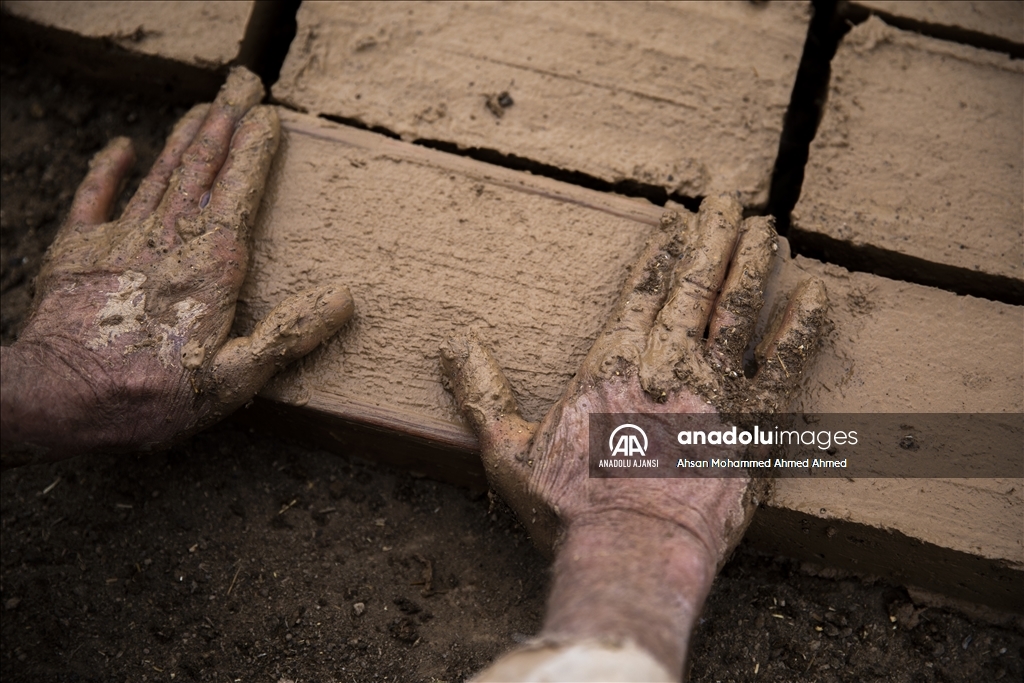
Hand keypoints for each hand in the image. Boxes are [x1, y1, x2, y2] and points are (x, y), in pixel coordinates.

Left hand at [1, 68, 352, 466]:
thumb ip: (288, 334)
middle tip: (243, 84)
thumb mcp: (235, 379)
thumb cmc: (150, 395)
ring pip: (160, 173)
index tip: (269, 113)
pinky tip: (122, 146)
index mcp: (212, 265)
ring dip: (185, 137)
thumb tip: (342, 298)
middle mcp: (170, 239)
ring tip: (206, 106)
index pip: (240, 191)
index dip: (256, 149)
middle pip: (203, 168)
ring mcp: (121, 240)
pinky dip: (108, 169)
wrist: (58, 398)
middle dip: (226, 122)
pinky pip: (94, 196)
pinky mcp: (77, 252)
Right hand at [441, 196, 827, 677]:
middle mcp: (669, 362)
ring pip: (741, 308)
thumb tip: (454, 346)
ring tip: (768, 229)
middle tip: (731, 198)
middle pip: (697, 283)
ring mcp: (719, 390)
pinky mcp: (758, 425)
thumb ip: (483, 394)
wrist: (634, 552)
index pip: (644, 286)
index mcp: (614, 363)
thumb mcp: (509, 452)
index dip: (664, 247)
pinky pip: (788, 364)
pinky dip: (804, 326)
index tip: (680, 215)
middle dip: (715, 236)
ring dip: (755, 264)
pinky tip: (818, 294)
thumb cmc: (571, 507)